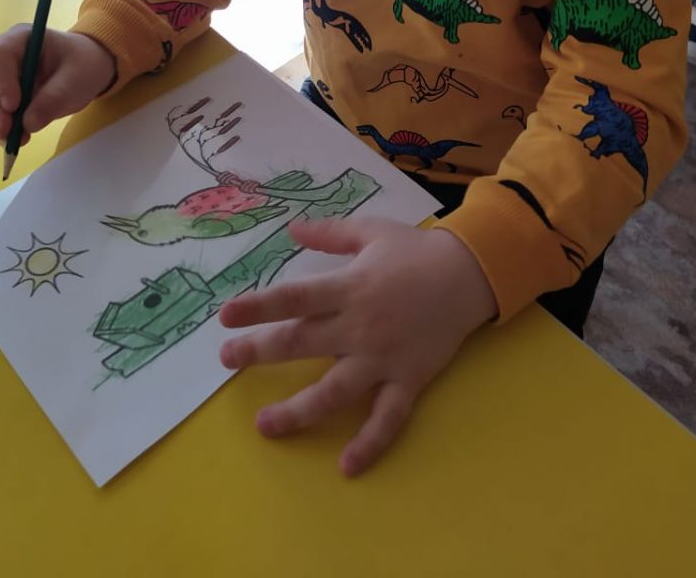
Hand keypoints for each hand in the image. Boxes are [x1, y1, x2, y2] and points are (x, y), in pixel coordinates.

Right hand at [0, 25, 116, 143]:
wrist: (83, 70)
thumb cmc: (81, 65)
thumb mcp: (77, 79)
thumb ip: (54, 97)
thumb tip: (28, 123)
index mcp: (20, 38)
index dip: (0, 81)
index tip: (13, 106)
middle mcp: (1, 55)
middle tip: (7, 133)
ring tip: (14, 142)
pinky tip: (13, 141)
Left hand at [219, 217, 497, 475]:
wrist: (470, 275)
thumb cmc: (416, 250)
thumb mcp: (371, 230)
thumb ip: (329, 232)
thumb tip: (291, 229)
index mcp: (350, 286)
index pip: (294, 298)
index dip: (259, 307)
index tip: (225, 316)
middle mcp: (361, 325)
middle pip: (302, 343)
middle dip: (260, 352)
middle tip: (227, 360)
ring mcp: (384, 358)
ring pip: (334, 391)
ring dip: (297, 411)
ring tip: (265, 424)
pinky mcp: (408, 380)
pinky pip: (387, 418)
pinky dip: (369, 443)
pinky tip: (346, 466)